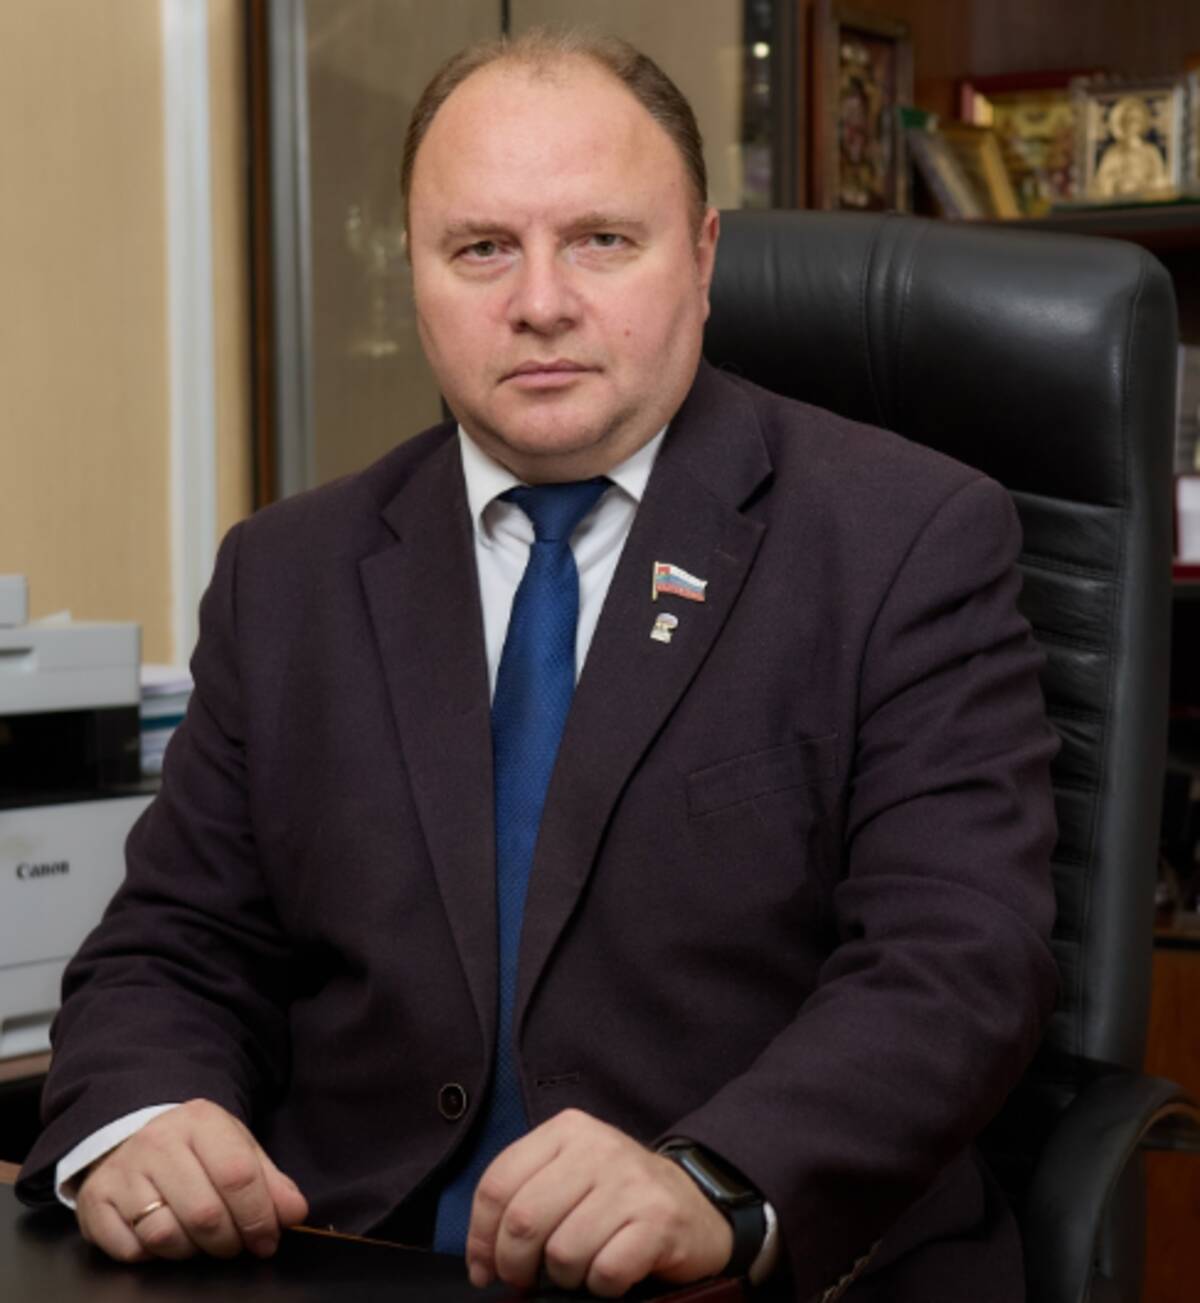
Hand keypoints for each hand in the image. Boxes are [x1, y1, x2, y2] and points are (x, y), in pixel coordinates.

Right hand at [75, 1098, 308, 1262]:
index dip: (259, 1215)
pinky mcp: (94, 1202)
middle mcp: (158, 1142)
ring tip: (201, 1241)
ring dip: (191, 1251)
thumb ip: (269, 1181)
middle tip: (236, 1246)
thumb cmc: (193, 1148)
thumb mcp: (235, 1148)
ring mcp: (122, 1172)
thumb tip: (295, 1214)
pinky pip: (130, 1250)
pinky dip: (152, 1256)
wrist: (129, 1134)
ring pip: (165, 1235)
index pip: (238, 1174)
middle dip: (228, 1241)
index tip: (268, 1239)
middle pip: (204, 1212)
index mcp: (201, 1121)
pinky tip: (163, 1238)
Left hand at [465, 1109, 732, 1296]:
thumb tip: (482, 1260)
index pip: (498, 1184)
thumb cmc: (617, 1197)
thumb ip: (526, 1197)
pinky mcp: (659, 1219)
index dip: (481, 1237)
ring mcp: (630, 1182)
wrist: (696, 1203)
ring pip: (563, 1252)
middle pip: (524, 1220)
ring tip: (581, 1269)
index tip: (484, 1269)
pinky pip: (605, 1272)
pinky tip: (611, 1274)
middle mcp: (598, 1147)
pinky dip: (602, 1286)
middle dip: (515, 1266)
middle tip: (526, 1280)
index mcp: (566, 1130)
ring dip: (565, 1278)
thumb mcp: (569, 1174)